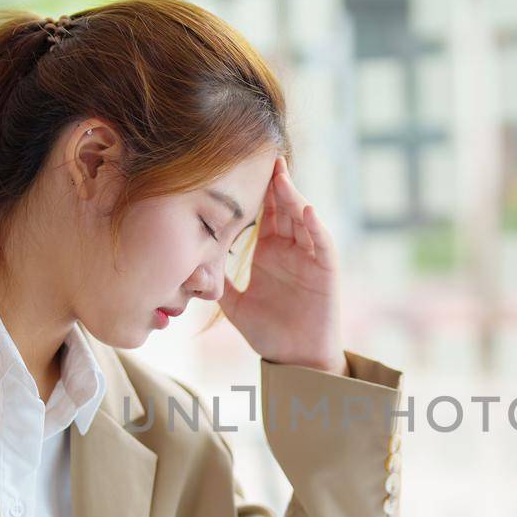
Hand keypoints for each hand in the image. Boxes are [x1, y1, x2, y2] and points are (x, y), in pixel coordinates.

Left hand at [220, 157, 345, 375]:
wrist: (295, 361)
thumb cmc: (269, 333)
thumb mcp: (234, 305)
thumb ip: (218, 282)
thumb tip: (190, 265)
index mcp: (269, 251)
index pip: (262, 212)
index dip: (253, 190)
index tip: (239, 165)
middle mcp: (290, 249)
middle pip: (282, 207)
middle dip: (275, 182)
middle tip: (264, 154)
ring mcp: (309, 257)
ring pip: (302, 218)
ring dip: (293, 197)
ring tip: (281, 175)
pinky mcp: (326, 270)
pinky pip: (321, 242)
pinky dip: (315, 225)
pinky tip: (305, 208)